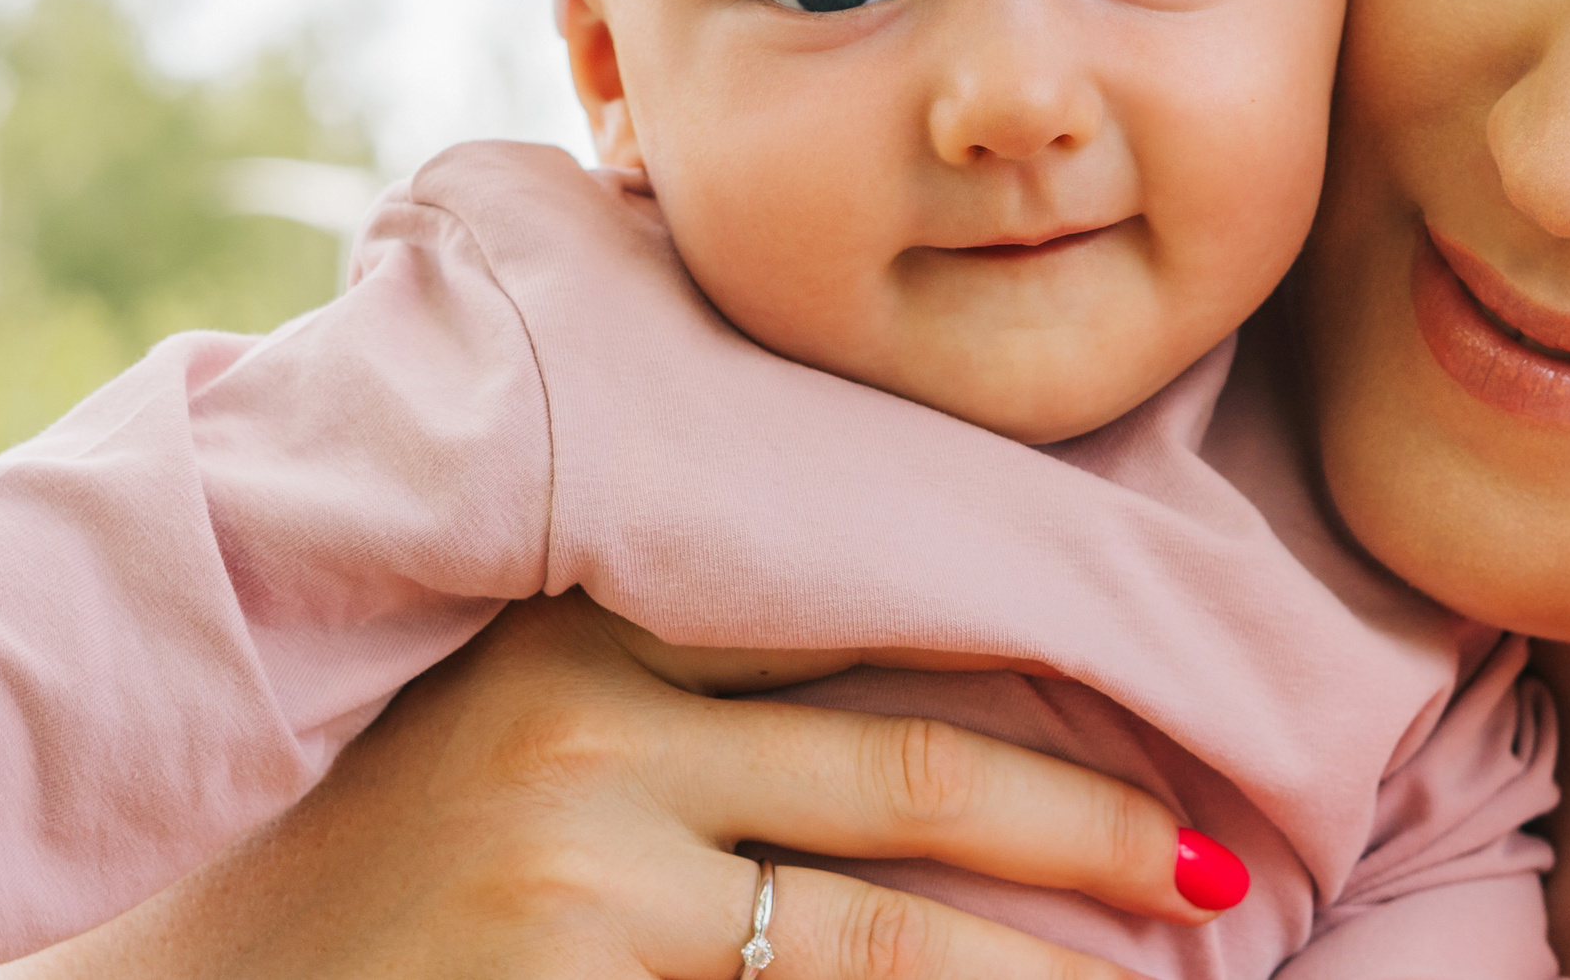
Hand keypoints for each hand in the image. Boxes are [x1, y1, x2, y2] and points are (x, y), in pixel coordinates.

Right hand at [0, 591, 1220, 979]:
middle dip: (1082, 826)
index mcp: (591, 624)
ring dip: (1029, 971)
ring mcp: (573, 880)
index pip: (859, 624)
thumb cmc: (356, 835)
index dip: (1025, 666)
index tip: (1154, 699)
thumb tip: (885, 676)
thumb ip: (666, 665)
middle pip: (908, 773)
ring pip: (868, 936)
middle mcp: (589, 733)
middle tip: (1214, 867)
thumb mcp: (499, 702)